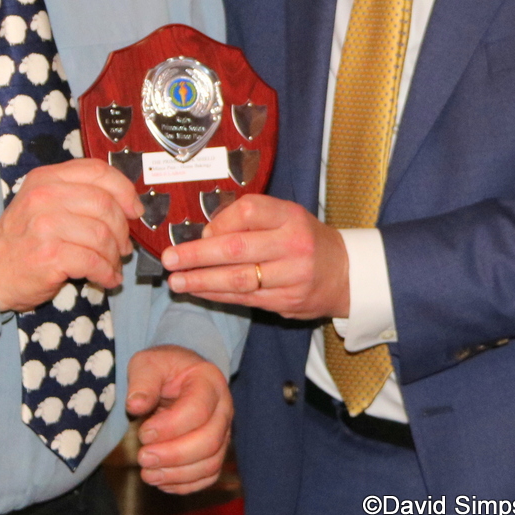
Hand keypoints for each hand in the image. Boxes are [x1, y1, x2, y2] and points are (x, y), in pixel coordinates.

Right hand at [0, 159, 140, 311]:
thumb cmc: (24, 238)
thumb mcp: (42, 202)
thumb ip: (77, 194)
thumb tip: (127, 204)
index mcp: (46, 178)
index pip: (97, 171)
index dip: (124, 190)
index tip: (135, 210)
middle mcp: (44, 196)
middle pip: (104, 204)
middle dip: (122, 229)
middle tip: (123, 246)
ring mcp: (45, 225)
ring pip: (102, 234)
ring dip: (114, 255)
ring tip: (112, 264)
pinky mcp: (49, 255)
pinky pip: (93, 261)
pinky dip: (106, 272)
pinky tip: (107, 278)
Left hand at [126, 346, 231, 493]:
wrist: (178, 375)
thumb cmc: (163, 368)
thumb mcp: (149, 363)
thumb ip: (143, 381)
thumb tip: (135, 405)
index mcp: (209, 381)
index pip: (198, 410)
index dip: (170, 427)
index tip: (143, 433)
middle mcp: (223, 409)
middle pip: (209, 441)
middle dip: (174, 455)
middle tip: (143, 457)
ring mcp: (223, 433)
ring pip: (210, 464)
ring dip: (177, 474)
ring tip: (147, 474)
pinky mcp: (216, 452)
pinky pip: (207, 477)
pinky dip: (184, 484)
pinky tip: (160, 480)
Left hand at [160, 196, 348, 319]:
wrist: (344, 273)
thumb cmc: (304, 238)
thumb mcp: (285, 216)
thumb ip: (249, 220)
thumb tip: (206, 234)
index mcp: (291, 216)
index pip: (248, 212)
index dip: (219, 222)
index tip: (200, 231)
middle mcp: (293, 245)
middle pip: (237, 249)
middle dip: (197, 255)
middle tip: (169, 259)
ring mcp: (292, 277)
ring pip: (238, 280)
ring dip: (202, 281)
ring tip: (176, 281)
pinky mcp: (287, 302)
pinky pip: (245, 299)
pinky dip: (217, 295)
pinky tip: (198, 292)